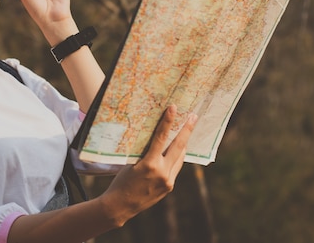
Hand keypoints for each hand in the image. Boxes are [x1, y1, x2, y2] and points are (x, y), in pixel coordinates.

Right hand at [98, 106, 197, 226]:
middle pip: (178, 146)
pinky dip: (176, 157)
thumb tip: (156, 137)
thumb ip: (145, 152)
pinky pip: (175, 167)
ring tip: (187, 130)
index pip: (161, 138)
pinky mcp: (169, 187)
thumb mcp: (131, 162)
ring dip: (183, 143)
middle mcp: (162, 173)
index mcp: (149, 164)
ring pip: (179, 157)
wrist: (120, 206)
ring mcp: (168, 181)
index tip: (173, 108)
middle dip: (187, 130)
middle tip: (193, 116)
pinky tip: (177, 149)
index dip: (168, 121)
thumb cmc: (121, 181)